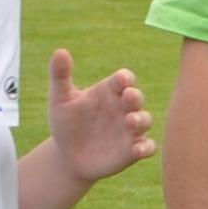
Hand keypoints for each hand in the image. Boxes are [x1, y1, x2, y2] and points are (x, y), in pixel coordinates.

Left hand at [43, 48, 151, 182]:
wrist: (66, 157)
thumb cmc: (65, 123)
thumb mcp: (60, 99)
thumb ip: (60, 75)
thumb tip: (59, 51)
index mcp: (108, 92)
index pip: (123, 79)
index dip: (125, 78)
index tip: (122, 80)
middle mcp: (123, 108)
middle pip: (137, 97)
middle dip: (135, 96)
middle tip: (128, 96)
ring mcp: (129, 130)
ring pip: (146, 120)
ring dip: (141, 120)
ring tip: (129, 121)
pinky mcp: (132, 151)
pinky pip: (147, 147)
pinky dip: (146, 147)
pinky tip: (137, 149)